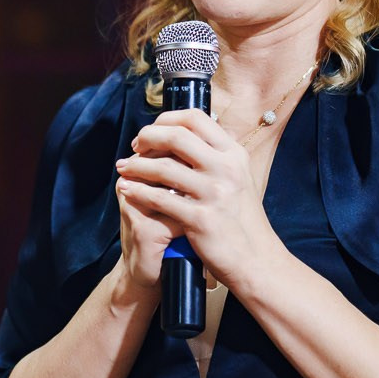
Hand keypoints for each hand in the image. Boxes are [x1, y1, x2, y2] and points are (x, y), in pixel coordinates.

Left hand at [114, 110, 280, 295]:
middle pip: (176, 136)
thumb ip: (216, 155)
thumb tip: (188, 132)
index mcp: (233, 154)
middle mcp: (226, 169)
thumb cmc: (241, 218)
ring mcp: (214, 193)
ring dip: (136, 166)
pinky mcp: (201, 218)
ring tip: (122, 168)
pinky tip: (127, 190)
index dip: (167, 120)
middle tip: (134, 147)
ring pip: (163, 167)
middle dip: (147, 137)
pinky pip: (160, 199)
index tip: (152, 132)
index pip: (195, 118)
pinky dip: (138, 191)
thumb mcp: (238, 177)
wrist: (255, 259)